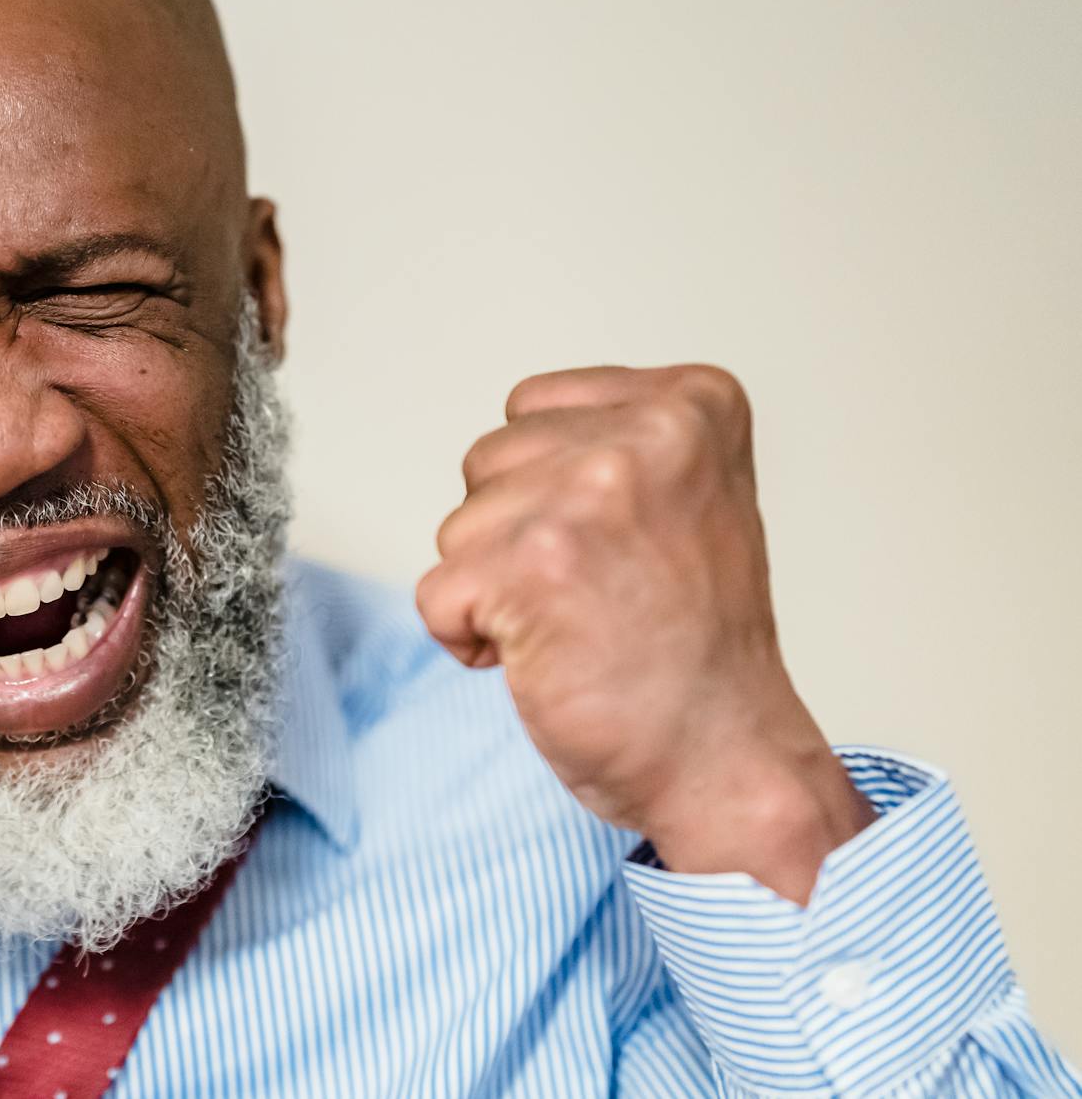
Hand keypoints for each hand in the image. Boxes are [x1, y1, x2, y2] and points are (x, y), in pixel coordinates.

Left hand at [415, 365, 873, 901]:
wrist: (727, 758)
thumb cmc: (694, 645)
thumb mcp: (687, 500)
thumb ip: (611, 446)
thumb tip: (509, 445)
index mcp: (693, 405)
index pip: (533, 409)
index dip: (547, 492)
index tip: (621, 548)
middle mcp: (651, 436)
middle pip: (487, 463)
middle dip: (515, 537)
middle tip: (599, 596)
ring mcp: (592, 497)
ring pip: (458, 527)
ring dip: (495, 590)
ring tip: (579, 628)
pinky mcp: (535, 567)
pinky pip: (436, 593)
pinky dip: (467, 640)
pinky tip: (546, 661)